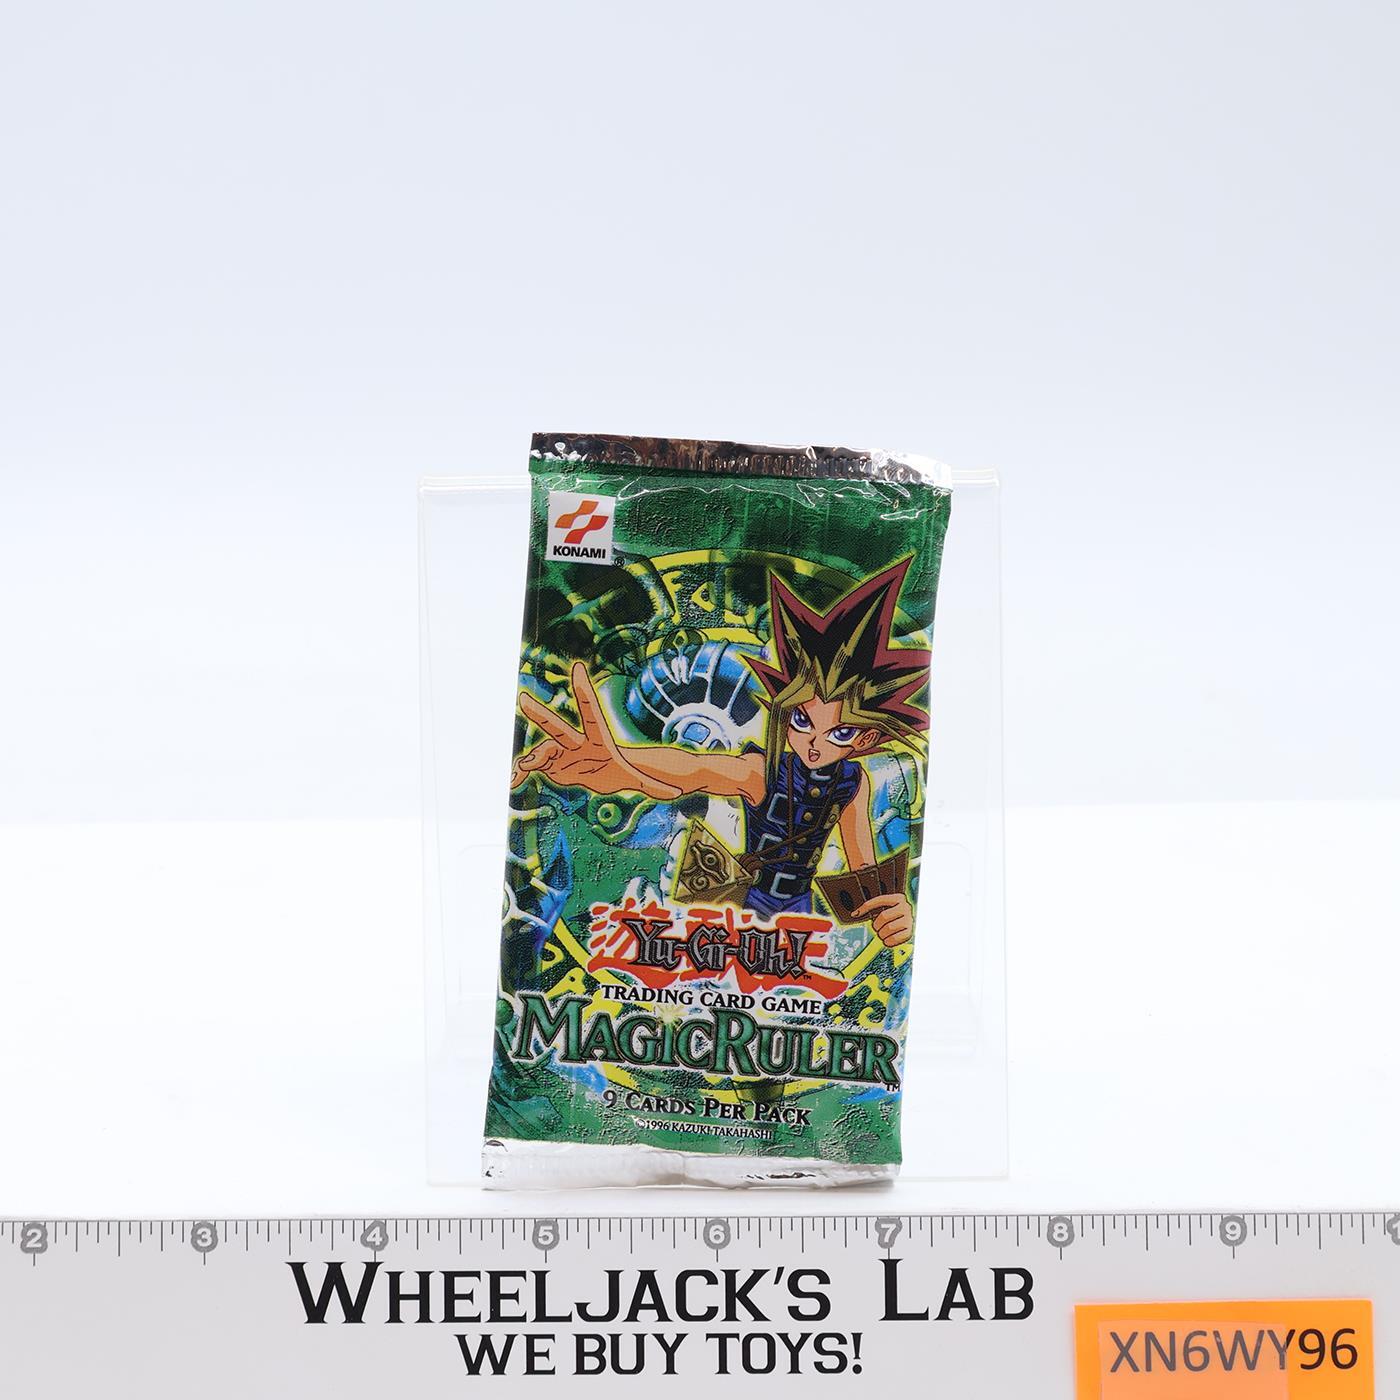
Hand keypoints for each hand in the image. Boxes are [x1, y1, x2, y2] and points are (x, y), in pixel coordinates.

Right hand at [512, 661, 680, 799]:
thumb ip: (656, 784)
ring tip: (520, 771)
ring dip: (531, 761)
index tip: (577, 669)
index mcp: (597, 739)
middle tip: (523, 699)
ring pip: (541, 753)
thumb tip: (676, 790)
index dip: (583, 691)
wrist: (607, 773)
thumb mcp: (640, 779)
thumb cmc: (625, 770)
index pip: (590, 712)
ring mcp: (562, 753)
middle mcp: (576, 743)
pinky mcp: (553, 766)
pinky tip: (513, 783)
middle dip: (539, 714)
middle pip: (557, 727)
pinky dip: (522, 774)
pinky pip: (533, 768)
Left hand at [851, 892, 913, 947]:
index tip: (855, 914)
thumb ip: (875, 908)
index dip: (866, 907)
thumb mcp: (887, 908)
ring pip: (889, 928)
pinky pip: (896, 938)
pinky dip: (889, 941)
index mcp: (898, 898)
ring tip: (882, 934)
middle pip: (884, 916)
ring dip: (882, 934)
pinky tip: (887, 940)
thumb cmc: (896, 916)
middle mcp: (905, 907)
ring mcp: (909, 919)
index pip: (880, 900)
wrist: (915, 922)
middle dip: (876, 925)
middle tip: (876, 928)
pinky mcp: (911, 931)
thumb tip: (855, 914)